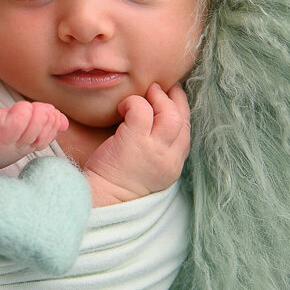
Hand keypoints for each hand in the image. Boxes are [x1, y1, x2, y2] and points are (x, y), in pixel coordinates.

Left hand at [84, 83, 190, 205]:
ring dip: (158, 98)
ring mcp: (153, 150)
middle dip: (172, 99)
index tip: (170, 97)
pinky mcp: (134, 143)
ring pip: (169, 113)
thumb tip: (156, 118)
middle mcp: (169, 158)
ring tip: (145, 94)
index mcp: (173, 163)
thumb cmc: (118, 180)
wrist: (102, 199)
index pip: (186, 129)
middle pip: (182, 119)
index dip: (180, 108)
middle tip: (157, 90)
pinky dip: (133, 102)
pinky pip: (141, 110)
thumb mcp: (148, 167)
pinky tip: (122, 107)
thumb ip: (158, 147)